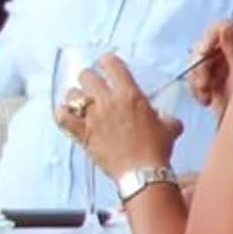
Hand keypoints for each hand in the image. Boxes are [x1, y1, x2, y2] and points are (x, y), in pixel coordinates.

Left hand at [65, 52, 180, 177]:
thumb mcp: (169, 128)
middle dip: (89, 78)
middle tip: (94, 87)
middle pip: (86, 75)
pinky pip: (62, 118)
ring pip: (72, 94)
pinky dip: (62, 114)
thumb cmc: (156, 149)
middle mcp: (107, 101)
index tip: (106, 64)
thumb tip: (166, 119)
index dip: (107, 61)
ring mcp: (92, 117)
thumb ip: (166, 118)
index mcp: (129, 94)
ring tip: (81, 103)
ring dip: (76, 97)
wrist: (142, 172)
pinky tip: (66, 115)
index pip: (112, 64)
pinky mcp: (82, 133)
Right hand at [185, 19, 232, 111]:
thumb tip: (225, 26)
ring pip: (196, 62)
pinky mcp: (213, 82)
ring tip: (205, 96)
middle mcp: (232, 53)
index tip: (204, 55)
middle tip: (204, 84)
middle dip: (200, 64)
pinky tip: (205, 100)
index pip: (221, 28)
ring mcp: (221, 68)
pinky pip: (195, 77)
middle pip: (205, 45)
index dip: (209, 39)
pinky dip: (196, 88)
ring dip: (196, 78)